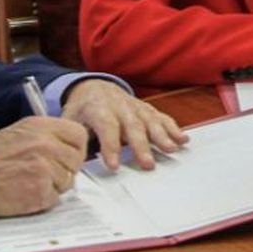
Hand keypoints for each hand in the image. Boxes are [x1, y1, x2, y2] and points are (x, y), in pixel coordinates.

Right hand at [0, 116, 87, 217]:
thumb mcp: (21, 131)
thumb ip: (48, 135)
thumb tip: (71, 146)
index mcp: (42, 126)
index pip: (79, 135)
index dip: (76, 148)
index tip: (67, 155)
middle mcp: (46, 144)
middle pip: (77, 160)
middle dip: (65, 169)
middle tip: (45, 172)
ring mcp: (44, 168)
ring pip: (68, 181)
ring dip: (53, 185)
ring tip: (30, 181)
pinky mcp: (40, 191)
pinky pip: (55, 198)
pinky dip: (43, 199)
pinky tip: (26, 192)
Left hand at [61, 79, 187, 170]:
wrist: (94, 86)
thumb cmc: (82, 108)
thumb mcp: (69, 118)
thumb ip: (72, 137)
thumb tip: (71, 160)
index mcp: (98, 107)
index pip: (106, 126)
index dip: (110, 145)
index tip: (113, 165)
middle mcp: (120, 106)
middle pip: (132, 125)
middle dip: (141, 145)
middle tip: (147, 165)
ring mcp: (136, 107)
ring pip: (150, 121)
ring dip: (162, 136)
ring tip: (171, 150)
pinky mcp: (147, 110)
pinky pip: (161, 118)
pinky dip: (173, 128)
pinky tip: (183, 140)